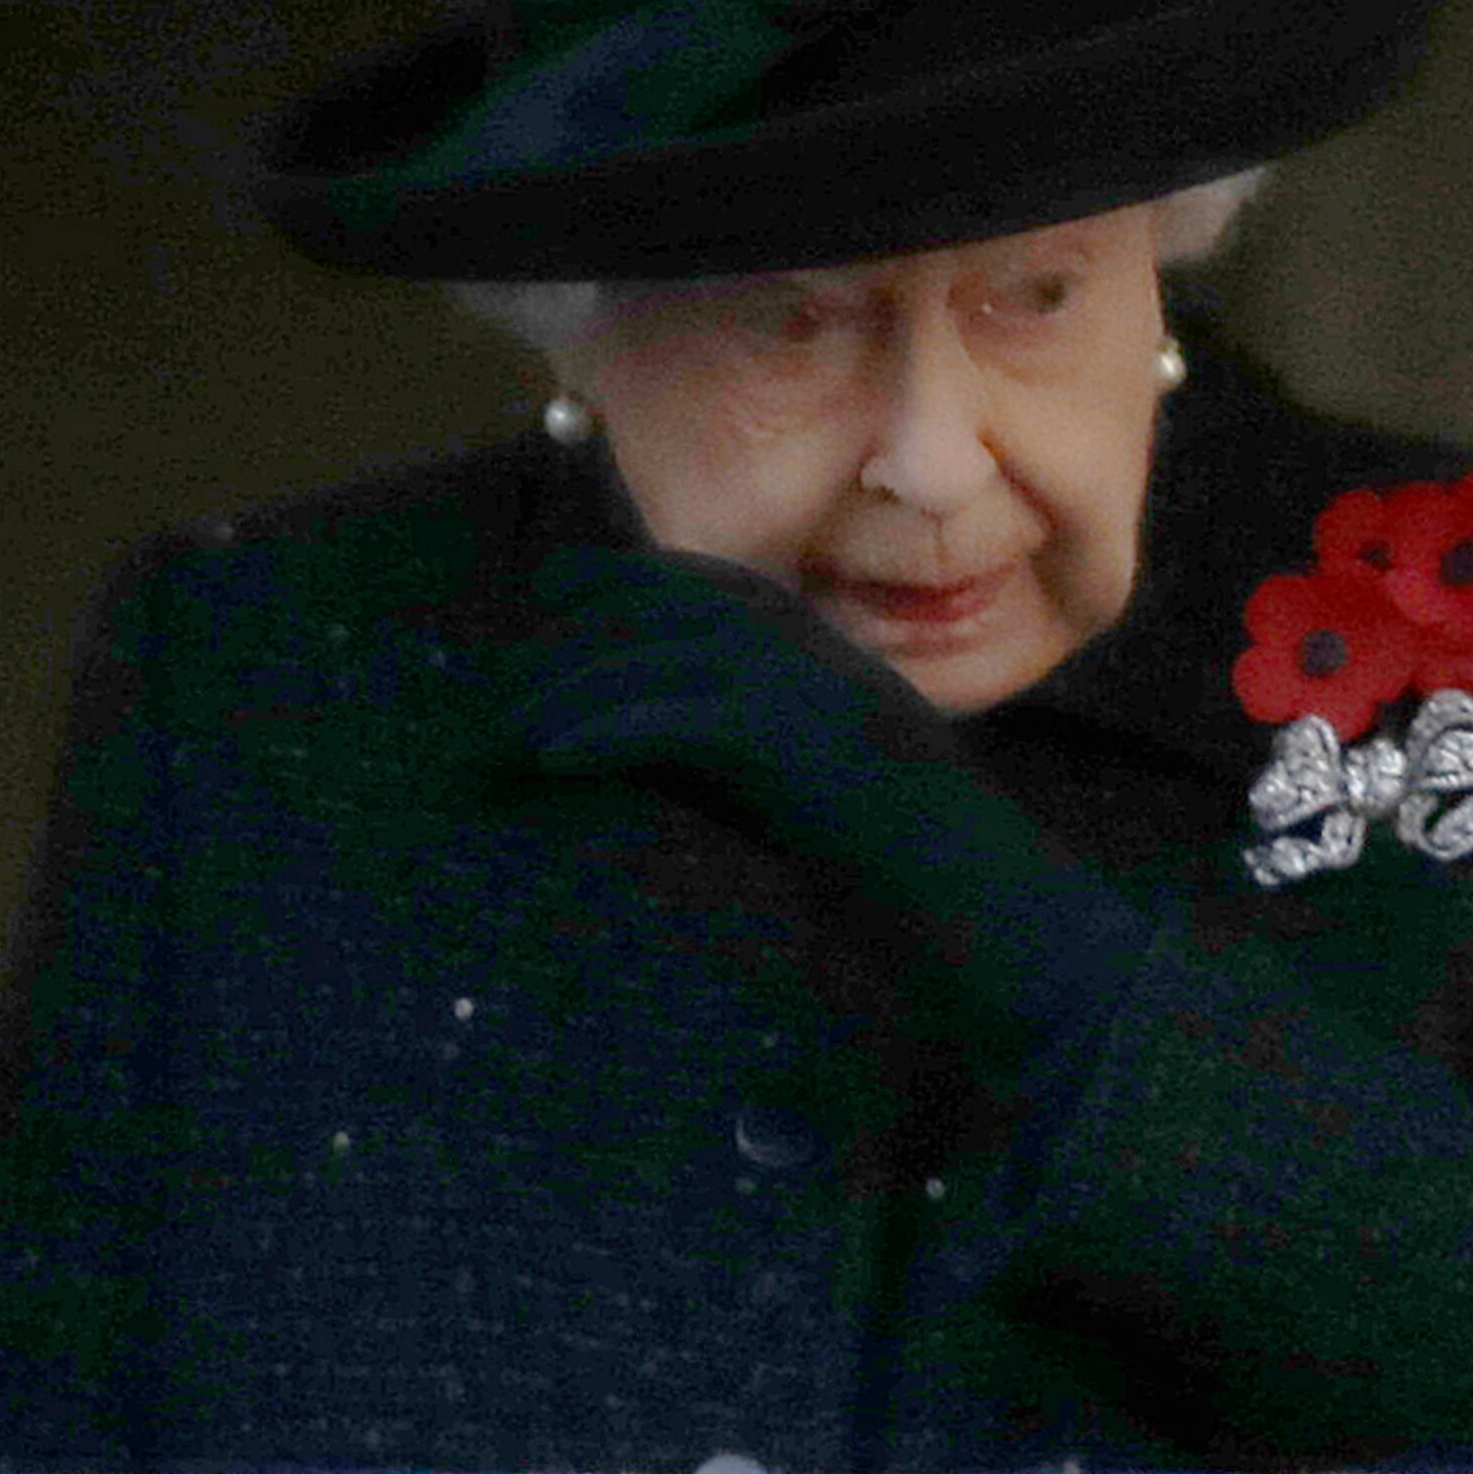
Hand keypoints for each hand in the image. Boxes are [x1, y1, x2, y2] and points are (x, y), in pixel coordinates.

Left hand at [517, 546, 963, 860]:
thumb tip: (625, 729)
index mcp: (816, 639)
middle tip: (495, 694)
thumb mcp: (810, 770)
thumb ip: (734, 733)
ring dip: (564, 701)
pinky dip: (602, 733)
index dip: (616, 580)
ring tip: (500, 742)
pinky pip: (668, 720)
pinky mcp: (786, 738)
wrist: (977, 893)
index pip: (696, 581)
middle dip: (567, 650)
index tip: (551, 589)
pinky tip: (551, 761)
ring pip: (649, 665)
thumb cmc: (895, 851)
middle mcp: (805, 643)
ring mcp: (799, 683)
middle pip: (656, 614)